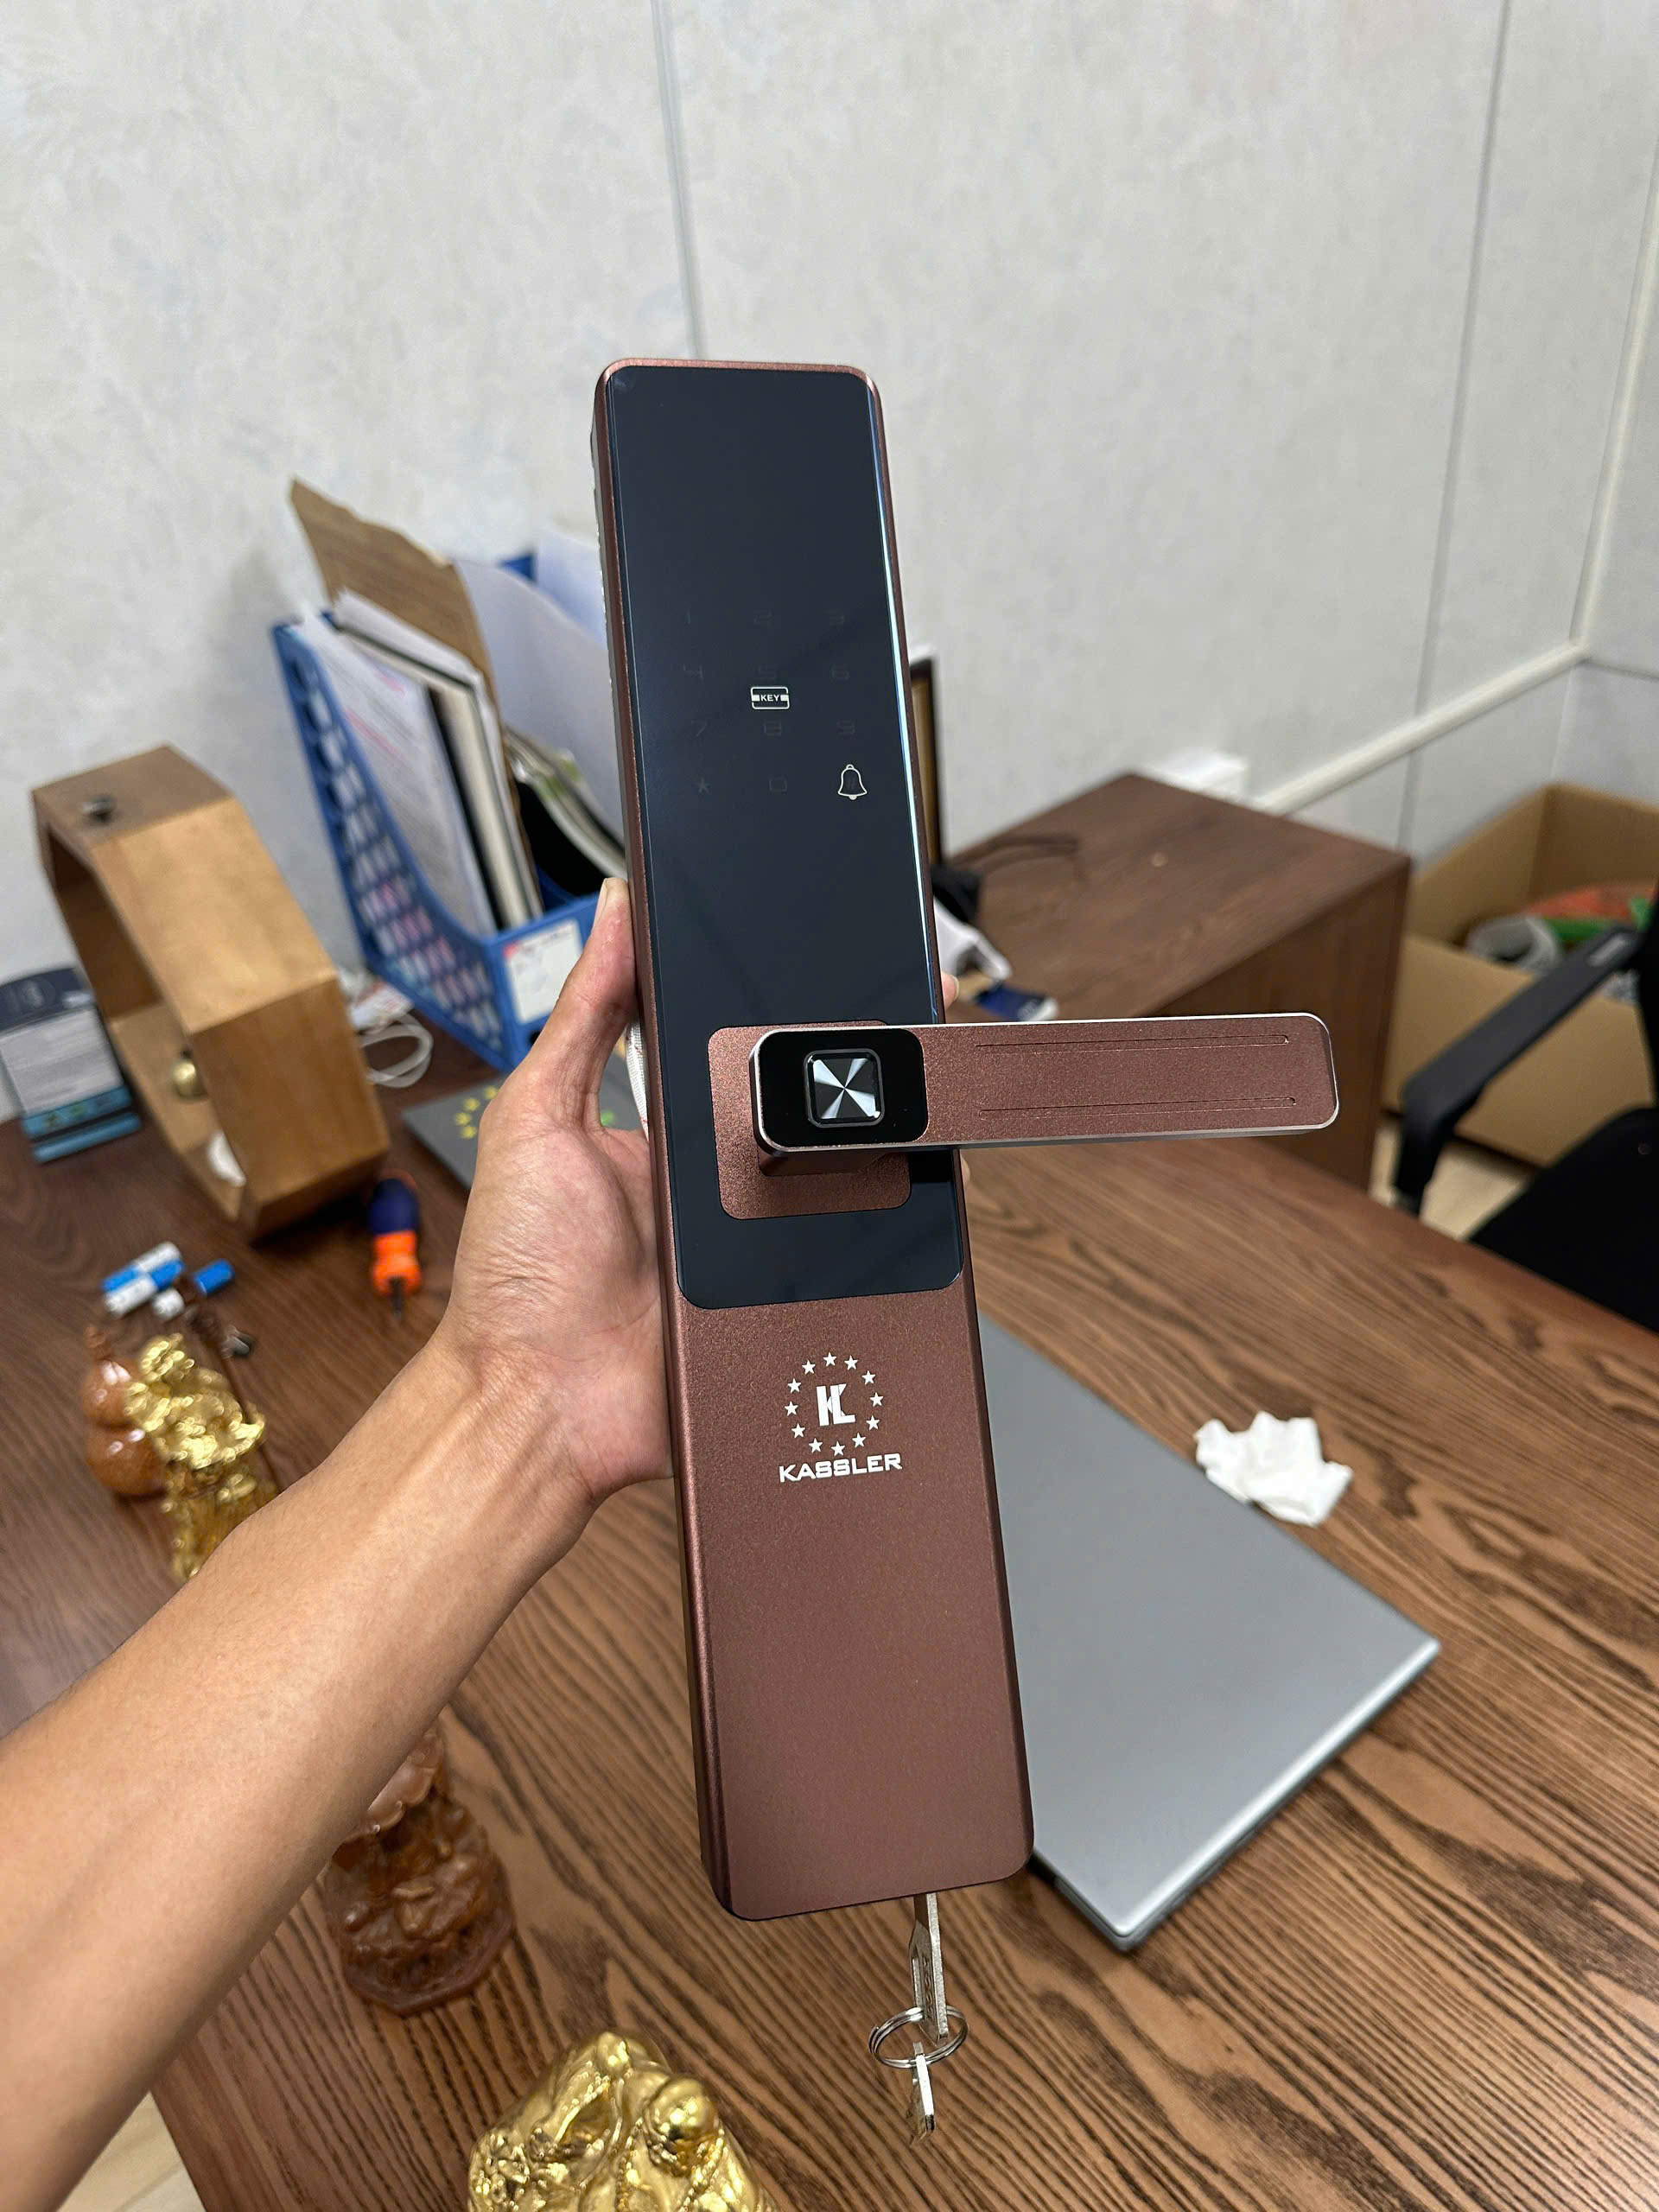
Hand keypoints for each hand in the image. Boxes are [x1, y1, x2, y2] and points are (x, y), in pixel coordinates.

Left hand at [435, 879, 958, 1548]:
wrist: (537, 1403)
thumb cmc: (516, 1276)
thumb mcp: (537, 1117)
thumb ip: (583, 1016)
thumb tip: (613, 909)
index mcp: (666, 1137)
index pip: (740, 1058)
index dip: (785, 1017)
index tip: (829, 962)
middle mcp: (720, 1189)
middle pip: (810, 1117)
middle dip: (852, 1077)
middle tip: (892, 1026)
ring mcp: (758, 1249)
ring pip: (846, 1185)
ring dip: (867, 1151)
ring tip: (900, 1098)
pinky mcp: (786, 1305)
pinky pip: (850, 1264)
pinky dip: (875, 1236)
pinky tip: (895, 1190)